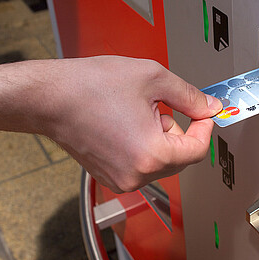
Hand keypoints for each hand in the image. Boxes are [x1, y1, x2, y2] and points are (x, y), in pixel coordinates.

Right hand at [33, 57, 221, 192]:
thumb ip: (188, 96)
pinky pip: (140, 164)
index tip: (203, 112)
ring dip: (159, 138)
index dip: (205, 127)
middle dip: (178, 131)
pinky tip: (123, 124)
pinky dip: (141, 146)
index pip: (198, 150)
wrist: (49, 97)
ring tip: (135, 113)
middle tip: (159, 106)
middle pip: (180, 159)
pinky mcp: (108, 177)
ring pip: (160, 162)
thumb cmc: (90, 86)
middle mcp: (136, 175)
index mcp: (151, 155)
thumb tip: (209, 106)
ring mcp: (120, 180)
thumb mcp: (153, 79)